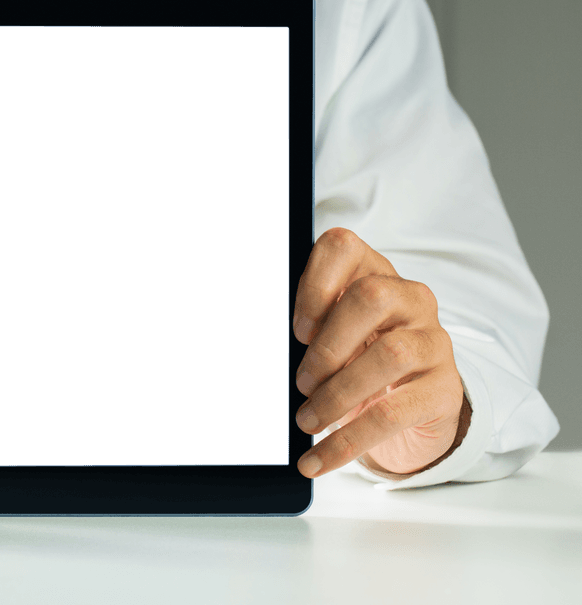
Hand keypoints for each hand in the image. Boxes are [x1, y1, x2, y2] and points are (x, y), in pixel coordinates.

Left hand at [291, 228, 466, 478]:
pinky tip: (318, 459)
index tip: (296, 330)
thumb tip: (263, 351)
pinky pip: (395, 413)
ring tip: (307, 419)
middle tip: (301, 381)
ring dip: (337, 392)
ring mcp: (432, 341)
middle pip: (371, 296)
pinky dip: (348, 441)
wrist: (413, 409)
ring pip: (389, 353)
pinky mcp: (443, 388)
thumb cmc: (359, 361)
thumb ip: (308, 330)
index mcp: (373, 273)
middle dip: (327, 344)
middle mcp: (409, 299)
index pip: (344, 247)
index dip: (314, 285)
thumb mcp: (333, 338)